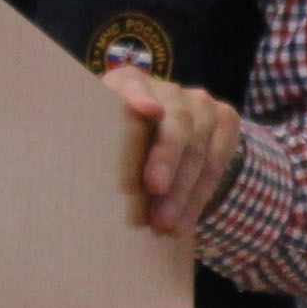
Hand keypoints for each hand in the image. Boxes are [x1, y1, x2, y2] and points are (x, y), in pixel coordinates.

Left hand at [110, 62, 245, 242]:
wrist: (159, 140)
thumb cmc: (116, 147)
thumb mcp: (99, 141)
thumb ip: (95, 146)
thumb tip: (81, 174)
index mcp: (128, 83)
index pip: (132, 85)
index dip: (140, 97)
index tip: (148, 112)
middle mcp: (169, 89)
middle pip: (176, 120)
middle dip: (167, 156)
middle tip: (154, 188)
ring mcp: (202, 103)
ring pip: (199, 148)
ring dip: (182, 191)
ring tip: (163, 224)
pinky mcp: (225, 120)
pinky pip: (216, 164)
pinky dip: (197, 199)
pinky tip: (181, 224)